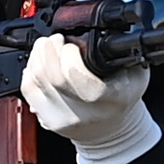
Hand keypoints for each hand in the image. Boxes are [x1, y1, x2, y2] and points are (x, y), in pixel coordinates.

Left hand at [21, 31, 156, 163]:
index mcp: (109, 98)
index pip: (77, 76)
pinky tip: (39, 63)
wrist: (112, 133)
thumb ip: (121, 54)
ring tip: (46, 46)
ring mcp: (62, 118)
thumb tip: (98, 31)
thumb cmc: (123, 100)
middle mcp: (84, 112)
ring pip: (36, 79)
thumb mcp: (135, 75)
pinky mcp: (47, 120)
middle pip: (52, 75)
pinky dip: (30, 70)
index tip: (70, 43)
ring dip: (37, 56)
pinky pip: (28, 89)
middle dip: (49, 48)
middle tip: (56, 39)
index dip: (68, 54)